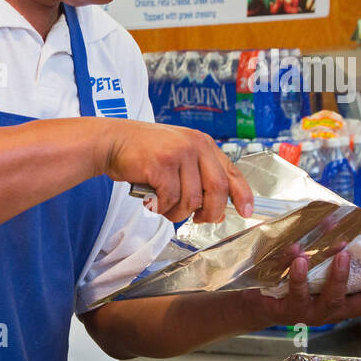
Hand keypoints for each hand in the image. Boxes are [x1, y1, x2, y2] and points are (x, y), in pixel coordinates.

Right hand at [100, 119, 252, 222]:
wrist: (114, 141)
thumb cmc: (146, 153)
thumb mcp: (180, 156)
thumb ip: (199, 176)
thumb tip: (219, 208)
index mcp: (204, 144)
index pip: (231, 172)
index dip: (242, 195)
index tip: (246, 212)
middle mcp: (195, 146)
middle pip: (217, 190)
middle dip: (211, 212)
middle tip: (200, 219)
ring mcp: (178, 153)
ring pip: (191, 200)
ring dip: (178, 212)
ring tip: (165, 206)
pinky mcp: (161, 164)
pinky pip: (170, 199)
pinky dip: (161, 208)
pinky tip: (153, 201)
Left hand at [247, 243, 360, 327]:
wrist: (256, 298)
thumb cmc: (295, 278)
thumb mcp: (321, 266)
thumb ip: (340, 251)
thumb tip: (359, 224)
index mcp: (346, 299)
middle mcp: (334, 309)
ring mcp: (312, 311)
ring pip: (330, 298)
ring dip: (338, 276)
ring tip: (342, 253)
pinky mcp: (287, 309)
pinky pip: (294, 289)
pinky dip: (296, 270)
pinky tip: (297, 253)